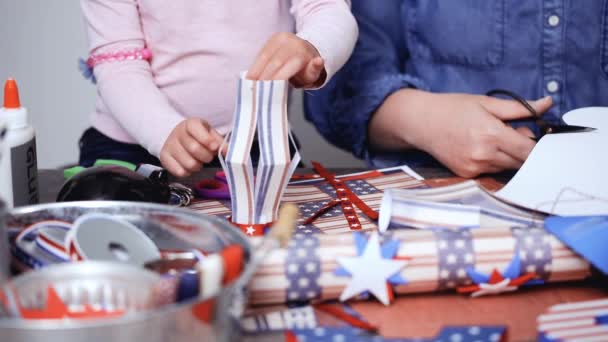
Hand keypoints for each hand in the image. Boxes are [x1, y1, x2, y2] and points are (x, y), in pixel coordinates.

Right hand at [160, 118, 224, 176]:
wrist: (179, 139)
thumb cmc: (198, 137)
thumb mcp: (210, 134)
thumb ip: (220, 142)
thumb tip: (226, 151)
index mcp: (190, 124)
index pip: (197, 130)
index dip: (207, 140)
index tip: (214, 147)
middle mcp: (177, 133)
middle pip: (194, 149)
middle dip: (206, 156)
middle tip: (208, 156)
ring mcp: (169, 145)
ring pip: (189, 163)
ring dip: (198, 166)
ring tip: (198, 160)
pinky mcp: (164, 158)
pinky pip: (180, 172)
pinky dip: (189, 172)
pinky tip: (189, 165)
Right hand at [247, 32, 325, 87]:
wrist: (308, 51)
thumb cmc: (307, 69)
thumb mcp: (313, 74)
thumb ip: (314, 71)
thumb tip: (319, 61)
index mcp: (301, 52)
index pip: (283, 66)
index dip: (272, 78)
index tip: (264, 91)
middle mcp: (291, 41)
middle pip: (273, 61)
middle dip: (262, 76)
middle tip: (253, 90)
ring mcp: (281, 38)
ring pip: (264, 56)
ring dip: (255, 70)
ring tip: (248, 83)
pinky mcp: (273, 38)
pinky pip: (261, 52)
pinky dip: (255, 64)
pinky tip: (250, 75)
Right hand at [369, 90, 552, 177]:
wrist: (420, 122)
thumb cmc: (452, 108)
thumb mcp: (486, 102)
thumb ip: (518, 108)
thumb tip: (546, 103)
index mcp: (491, 134)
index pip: (529, 151)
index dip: (540, 147)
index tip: (543, 140)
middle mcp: (483, 154)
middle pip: (521, 162)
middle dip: (523, 149)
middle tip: (514, 132)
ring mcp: (473, 167)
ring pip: (506, 167)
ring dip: (508, 156)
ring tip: (492, 137)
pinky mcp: (466, 174)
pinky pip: (491, 171)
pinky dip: (493, 161)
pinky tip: (480, 147)